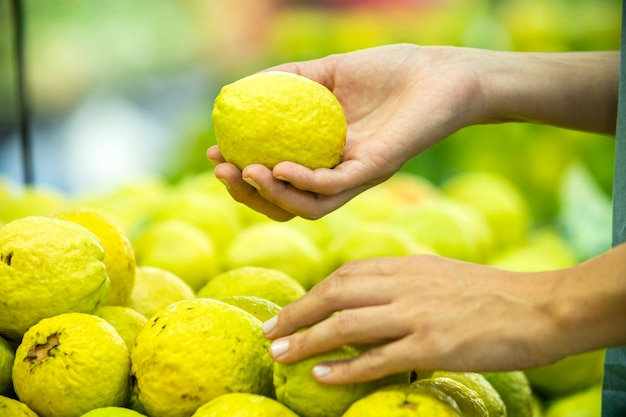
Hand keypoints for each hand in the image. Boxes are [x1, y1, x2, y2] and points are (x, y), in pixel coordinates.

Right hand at [207, 44, 487, 219]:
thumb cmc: (390, 71)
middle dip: (248, 195)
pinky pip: (334, 187)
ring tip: (244, 173)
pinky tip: (278, 167)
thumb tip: (243, 88)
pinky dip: (303, 183)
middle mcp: (338, 173)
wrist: (442, 71)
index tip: (215, 154)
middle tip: (222, 171)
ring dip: (271, 197)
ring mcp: (357, 175)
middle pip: (286, 202)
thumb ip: (291, 80)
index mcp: (324, 155)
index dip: (242, 174)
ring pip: (307, 207)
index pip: (277, 178)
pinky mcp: (376, 169)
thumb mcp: (330, 71)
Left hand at [261, 254, 564, 383]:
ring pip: (347, 324)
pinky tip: (322, 376)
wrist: (540, 307)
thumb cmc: (492, 293)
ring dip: (309, 340)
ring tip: (281, 355)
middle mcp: (406, 284)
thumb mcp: (440, 275)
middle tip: (271, 332)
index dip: (311, 293)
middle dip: (297, 313)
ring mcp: (418, 314)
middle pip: (336, 293)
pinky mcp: (434, 345)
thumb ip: (403, 283)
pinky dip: (346, 368)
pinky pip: (378, 357)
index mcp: (407, 265)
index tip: (290, 311)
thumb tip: (369, 300)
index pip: (345, 274)